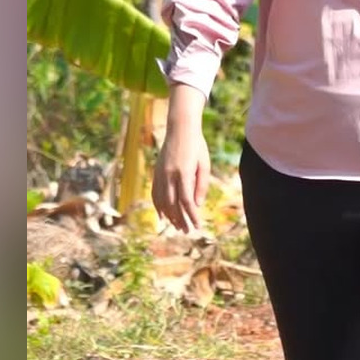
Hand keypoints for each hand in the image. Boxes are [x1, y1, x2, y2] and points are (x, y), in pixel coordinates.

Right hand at [152, 95, 210, 233]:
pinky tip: (163, 216)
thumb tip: (197, 205)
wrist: (180, 128)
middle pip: (173, 204)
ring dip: (169, 216)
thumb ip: (201, 185)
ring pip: (162, 201)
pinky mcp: (156, 172)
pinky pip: (155, 193)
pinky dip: (158, 206)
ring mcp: (160, 174)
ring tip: (176, 226)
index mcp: (183, 173)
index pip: (187, 201)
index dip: (192, 216)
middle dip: (180, 220)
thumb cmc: (197, 146)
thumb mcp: (204, 164)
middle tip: (187, 231)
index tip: (197, 226)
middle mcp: (170, 175)